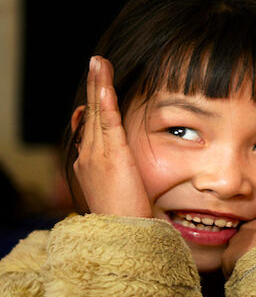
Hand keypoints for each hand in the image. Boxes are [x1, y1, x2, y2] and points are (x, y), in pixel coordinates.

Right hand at [72, 56, 152, 217]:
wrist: (121, 235)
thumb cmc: (127, 218)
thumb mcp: (121, 192)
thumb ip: (121, 172)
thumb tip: (124, 159)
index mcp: (89, 165)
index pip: (90, 128)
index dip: (93, 107)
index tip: (97, 89)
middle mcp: (87, 157)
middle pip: (90, 115)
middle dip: (93, 88)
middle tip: (95, 63)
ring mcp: (96, 155)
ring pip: (96, 113)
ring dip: (97, 84)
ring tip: (98, 62)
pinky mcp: (111, 156)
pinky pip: (107, 122)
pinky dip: (104, 100)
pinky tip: (104, 82)